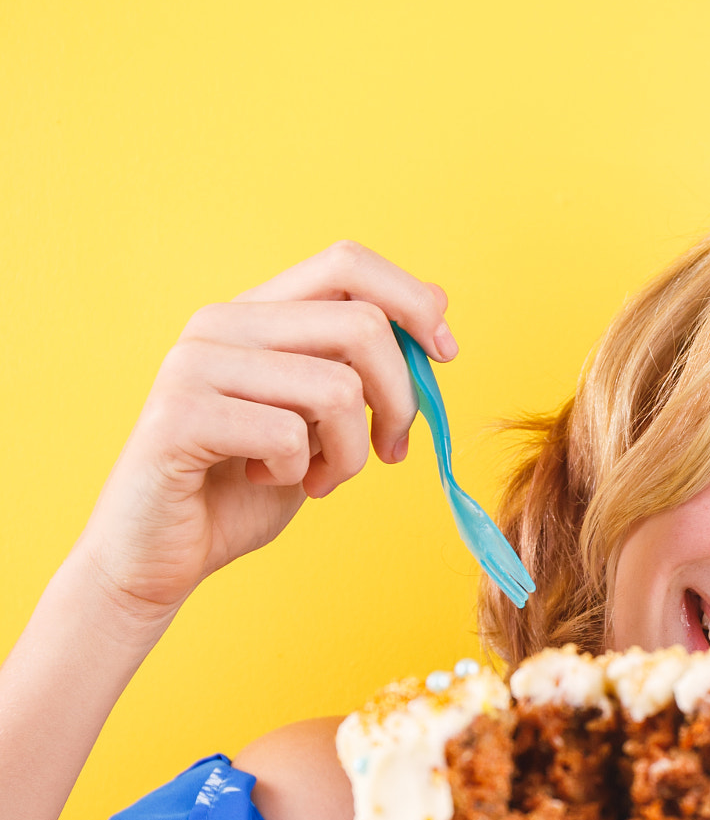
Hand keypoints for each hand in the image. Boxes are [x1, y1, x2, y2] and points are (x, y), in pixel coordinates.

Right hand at [73, 240, 454, 627]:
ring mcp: (195, 363)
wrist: (156, 556)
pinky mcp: (180, 415)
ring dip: (350, 453)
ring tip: (317, 478)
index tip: (444, 355)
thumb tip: (437, 301)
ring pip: (337, 389)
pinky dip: (297, 474)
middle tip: (388, 451)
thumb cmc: (240, 488)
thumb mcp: (321, 420)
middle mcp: (221, 322)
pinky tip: (266, 481)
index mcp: (257, 312)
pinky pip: (288, 436)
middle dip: (400, 401)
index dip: (411, 302)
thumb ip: (362, 363)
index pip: (348, 263)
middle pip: (362, 325)